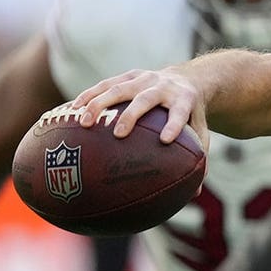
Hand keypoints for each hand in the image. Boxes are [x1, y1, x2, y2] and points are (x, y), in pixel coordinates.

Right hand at [72, 67, 207, 148]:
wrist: (187, 80)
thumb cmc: (191, 115)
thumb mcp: (199, 131)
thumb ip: (198, 158)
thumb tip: (194, 195)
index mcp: (184, 100)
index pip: (180, 113)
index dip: (174, 125)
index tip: (164, 140)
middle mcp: (164, 86)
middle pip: (146, 99)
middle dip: (132, 115)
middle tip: (118, 134)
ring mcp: (145, 78)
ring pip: (120, 88)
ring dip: (100, 104)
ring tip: (84, 123)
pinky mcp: (130, 75)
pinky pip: (106, 84)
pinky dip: (89, 96)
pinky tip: (71, 111)